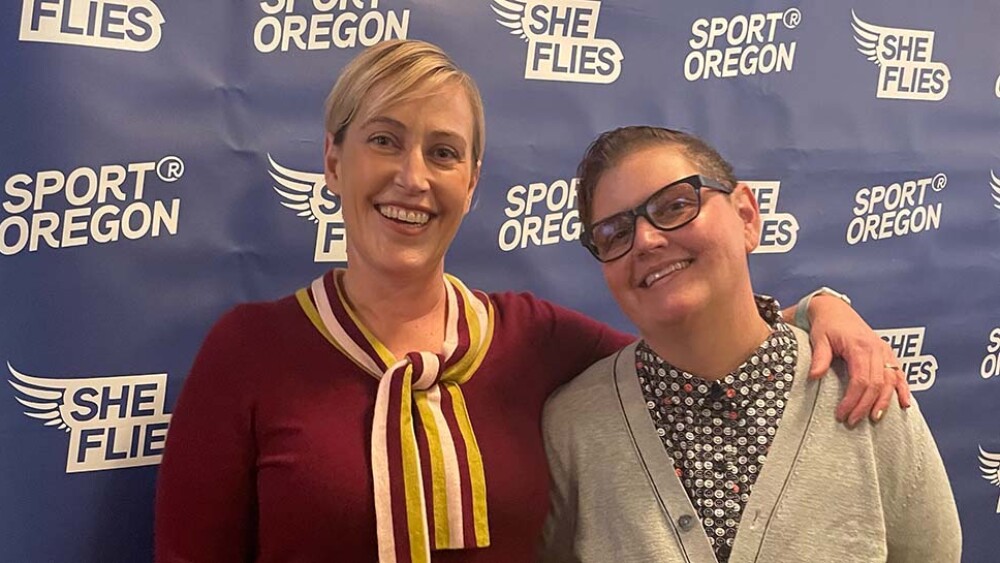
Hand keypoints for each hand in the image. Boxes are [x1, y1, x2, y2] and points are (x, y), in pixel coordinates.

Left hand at [805, 295, 911, 425]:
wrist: (835, 310)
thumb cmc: (826, 325)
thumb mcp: (819, 339)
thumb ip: (820, 358)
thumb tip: (814, 377)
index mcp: (860, 346)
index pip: (860, 380)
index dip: (852, 400)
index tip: (842, 414)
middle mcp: (877, 348)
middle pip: (876, 384)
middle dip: (865, 405)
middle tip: (853, 421)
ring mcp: (884, 351)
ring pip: (890, 381)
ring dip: (884, 402)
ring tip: (874, 418)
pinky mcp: (887, 353)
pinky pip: (899, 373)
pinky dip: (903, 389)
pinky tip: (905, 404)